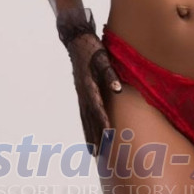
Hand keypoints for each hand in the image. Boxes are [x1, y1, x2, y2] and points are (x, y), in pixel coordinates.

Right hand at [66, 33, 121, 157]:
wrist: (76, 40)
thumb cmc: (92, 48)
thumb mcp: (103, 58)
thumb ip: (110, 74)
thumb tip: (117, 89)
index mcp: (88, 85)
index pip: (97, 107)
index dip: (103, 122)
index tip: (108, 135)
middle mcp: (83, 92)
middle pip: (89, 118)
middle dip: (95, 136)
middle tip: (100, 153)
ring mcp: (80, 94)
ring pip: (85, 119)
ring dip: (89, 135)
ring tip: (93, 151)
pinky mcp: (81, 93)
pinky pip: (83, 114)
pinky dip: (86, 126)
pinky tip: (89, 135)